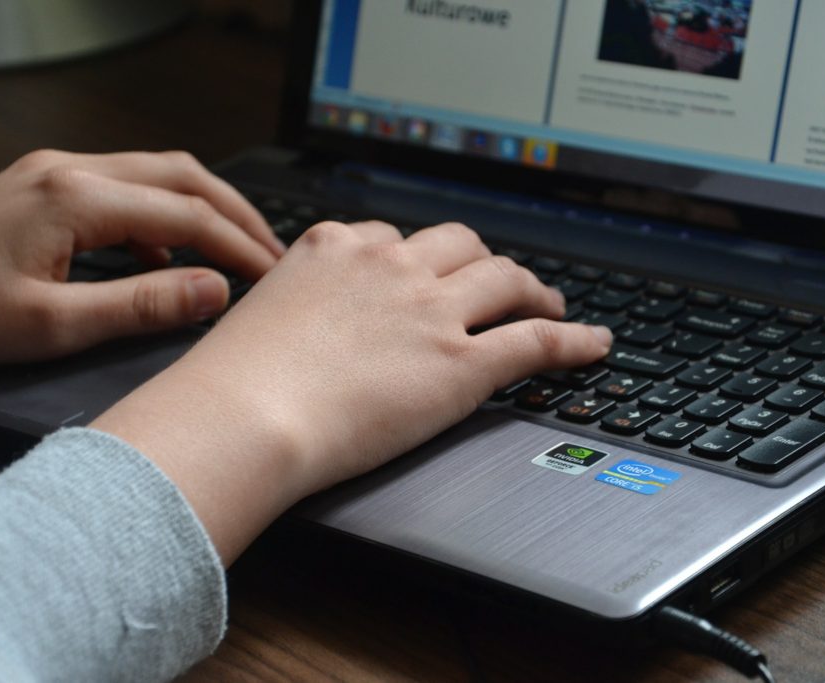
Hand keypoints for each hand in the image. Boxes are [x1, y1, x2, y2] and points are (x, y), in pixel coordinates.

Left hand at [0, 150, 284, 365]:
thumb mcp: (52, 324)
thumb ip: (143, 305)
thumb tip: (216, 291)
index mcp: (74, 197)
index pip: (186, 214)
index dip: (239, 245)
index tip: (275, 274)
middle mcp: (69, 170)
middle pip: (182, 175)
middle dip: (235, 213)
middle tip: (272, 254)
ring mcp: (56, 172)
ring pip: (157, 174)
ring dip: (203, 210)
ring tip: (235, 253)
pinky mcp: (46, 186)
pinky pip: (125, 189)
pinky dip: (163, 219)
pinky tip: (169, 259)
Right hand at [93, 221, 612, 562]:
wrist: (243, 417)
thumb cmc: (232, 381)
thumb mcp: (258, 314)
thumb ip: (295, 302)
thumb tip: (302, 319)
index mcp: (336, 247)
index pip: (395, 240)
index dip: (421, 260)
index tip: (428, 274)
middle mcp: (390, 267)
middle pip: (459, 245)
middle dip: (481, 261)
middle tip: (496, 283)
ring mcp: (431, 311)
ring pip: (503, 279)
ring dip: (531, 288)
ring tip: (546, 303)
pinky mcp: (461, 362)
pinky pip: (535, 339)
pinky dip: (572, 338)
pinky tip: (592, 342)